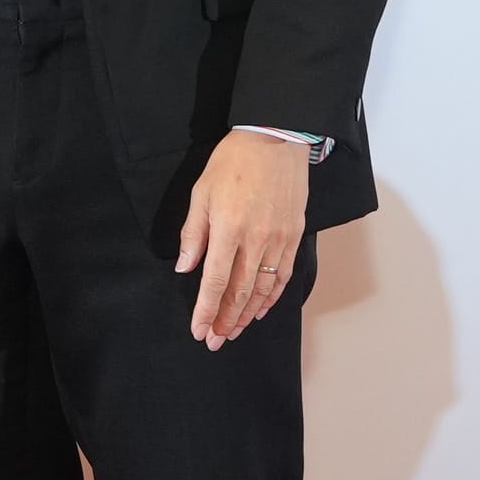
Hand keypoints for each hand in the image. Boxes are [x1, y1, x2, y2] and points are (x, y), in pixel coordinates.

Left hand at [178, 131, 315, 347]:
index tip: (199, 331)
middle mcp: (255, 240)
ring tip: (235, 331)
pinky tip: (262, 309)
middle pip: (240, 292)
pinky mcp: (294, 235)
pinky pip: (284, 275)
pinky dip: (273, 296)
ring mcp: (279, 239)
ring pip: (263, 289)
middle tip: (215, 341)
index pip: (214, 281)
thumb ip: (194, 233)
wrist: (275, 138)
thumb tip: (186, 267)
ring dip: (248, 315)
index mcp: (227, 229)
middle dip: (226, 321)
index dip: (206, 310)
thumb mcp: (201, 192)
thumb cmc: (232, 162)